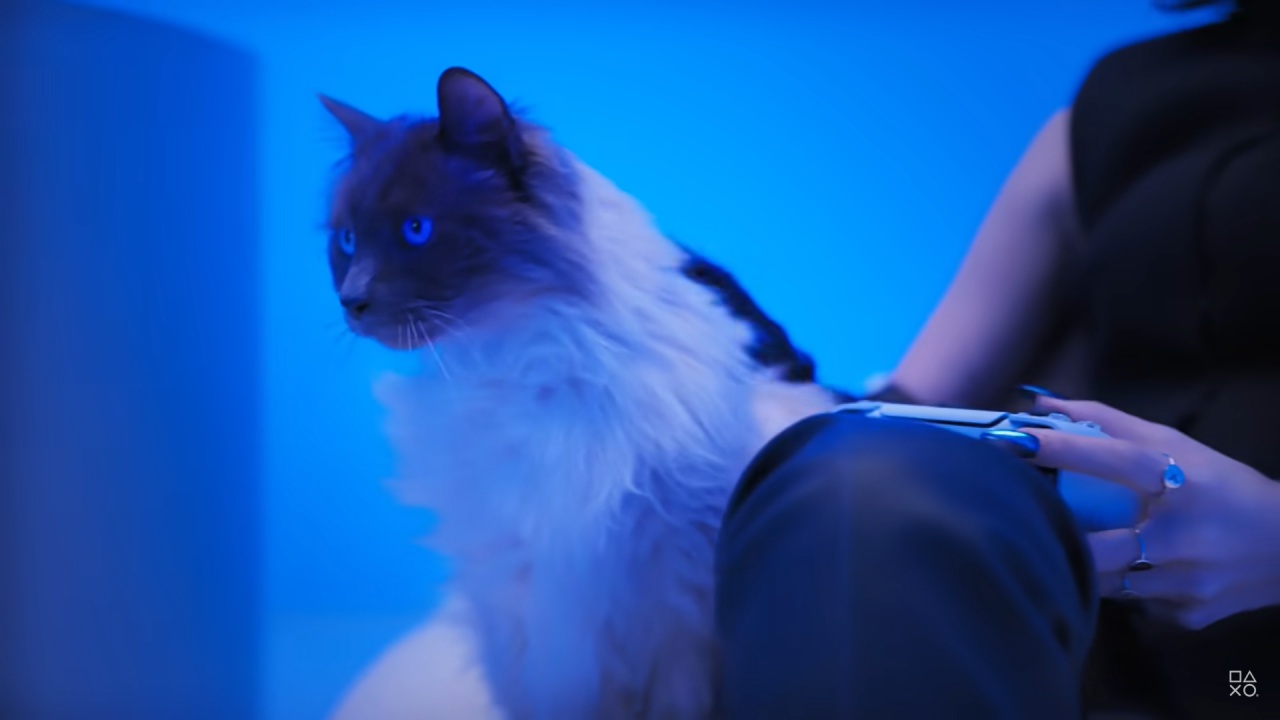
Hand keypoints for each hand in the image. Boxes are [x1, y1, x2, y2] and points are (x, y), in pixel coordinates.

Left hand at [1023, 396, 1279, 629]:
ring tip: (1084, 542)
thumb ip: (1106, 422)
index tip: (1011, 440)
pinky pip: (1130, 602)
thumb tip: (1039, 402)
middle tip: (1035, 521)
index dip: (1060, 449)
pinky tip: (1131, 571)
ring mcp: (1184, 583)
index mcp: (1181, 482)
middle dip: (1059, 536)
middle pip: (1096, 545)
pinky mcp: (1186, 616)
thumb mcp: (1176, 445)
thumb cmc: (1224, 487)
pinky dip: (1121, 584)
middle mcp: (1182, 536)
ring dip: (1085, 561)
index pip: (1113, 460)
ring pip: (1104, 580)